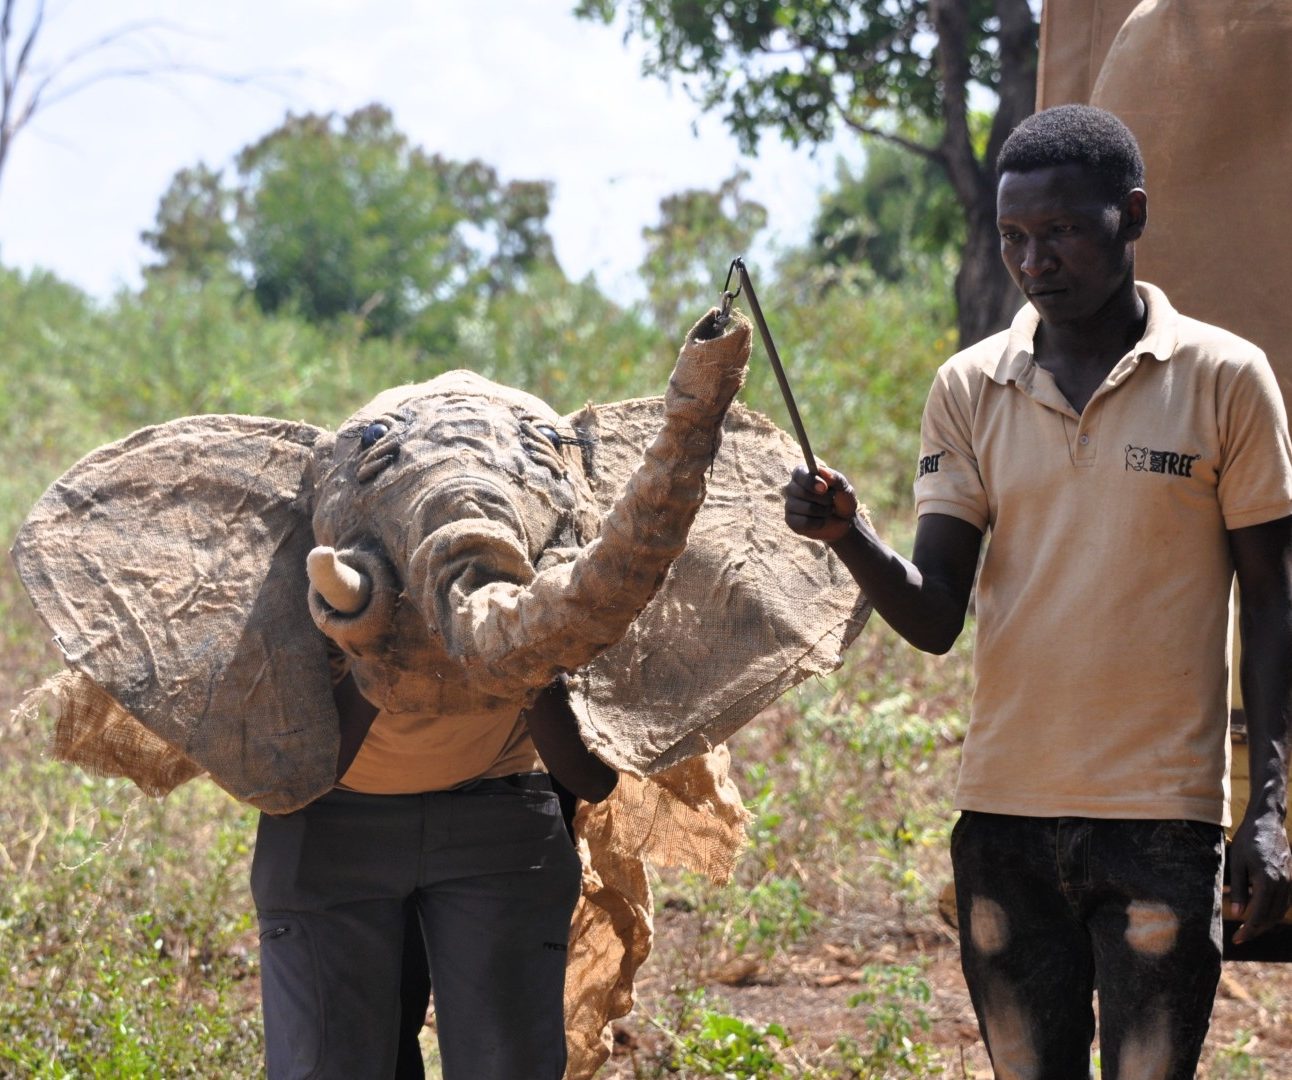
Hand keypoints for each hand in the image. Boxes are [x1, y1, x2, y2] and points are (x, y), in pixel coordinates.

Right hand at [783, 463, 858, 543]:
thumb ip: (835, 478)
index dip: (811, 481)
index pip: (799, 474)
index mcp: (803, 474)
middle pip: (802, 492)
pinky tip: (821, 520)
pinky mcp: (791, 521)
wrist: (843, 522)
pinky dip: (818, 523)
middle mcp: (792, 488)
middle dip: (823, 499)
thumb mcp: (844, 488)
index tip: (824, 488)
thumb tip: (822, 470)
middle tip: (831, 500)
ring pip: (805, 508)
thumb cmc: (841, 500)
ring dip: (823, 511)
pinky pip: (804, 522)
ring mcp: (790, 505)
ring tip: (828, 511)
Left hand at [1229, 806, 1291, 943]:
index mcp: (1266, 881)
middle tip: (1241, 938)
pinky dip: (1275, 912)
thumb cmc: (1248, 840)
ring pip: (1280, 911)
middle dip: (1256, 930)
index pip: (1258, 915)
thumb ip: (1238, 889)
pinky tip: (1264, 916)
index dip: (1248, 930)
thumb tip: (1237, 913)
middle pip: (1271, 917)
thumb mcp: (1236, 862)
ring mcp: (1289, 881)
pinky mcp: (1290, 878)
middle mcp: (1281, 884)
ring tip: (1250, 930)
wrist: (1268, 822)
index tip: (1237, 939)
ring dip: (1266, 924)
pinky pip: (1285, 902)